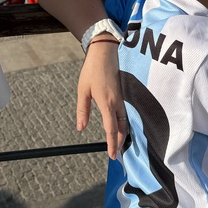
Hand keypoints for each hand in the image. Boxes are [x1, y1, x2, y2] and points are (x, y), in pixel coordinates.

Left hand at [76, 40, 126, 158]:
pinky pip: (126, 113)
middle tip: (115, 154)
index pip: (111, 129)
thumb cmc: (92, 70)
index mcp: (106, 102)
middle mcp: (117, 102)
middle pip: (122, 127)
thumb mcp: (83, 90)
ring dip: (123, 134)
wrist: (105, 51)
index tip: (112, 155)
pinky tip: (121, 127)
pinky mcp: (123, 94)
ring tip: (118, 144)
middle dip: (119, 142)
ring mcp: (122, 98)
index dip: (112, 143)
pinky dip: (124, 124)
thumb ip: (83, 110)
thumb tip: (81, 127)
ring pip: (126, 121)